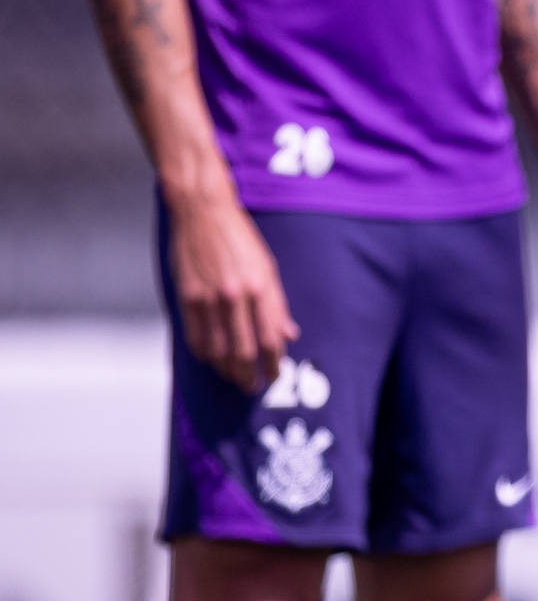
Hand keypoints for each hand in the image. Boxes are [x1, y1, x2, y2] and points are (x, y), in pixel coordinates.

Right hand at [167, 192, 295, 392]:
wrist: (202, 213)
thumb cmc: (239, 238)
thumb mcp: (268, 267)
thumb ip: (277, 305)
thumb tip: (289, 334)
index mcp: (260, 288)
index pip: (271, 339)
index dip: (274, 364)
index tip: (275, 376)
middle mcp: (234, 296)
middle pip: (243, 351)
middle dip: (249, 375)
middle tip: (253, 387)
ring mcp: (207, 298)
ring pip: (217, 349)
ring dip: (226, 369)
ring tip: (234, 378)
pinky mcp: (186, 297)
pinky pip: (195, 337)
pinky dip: (204, 354)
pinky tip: (212, 359)